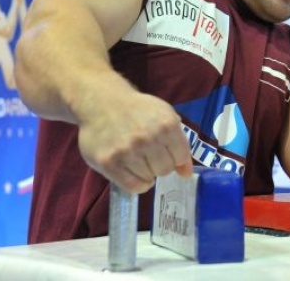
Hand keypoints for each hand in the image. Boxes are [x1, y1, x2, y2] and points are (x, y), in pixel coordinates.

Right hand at [76, 88, 193, 193]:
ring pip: (149, 179)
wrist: (102, 102)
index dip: (176, 158)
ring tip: (137, 158)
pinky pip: (133, 187)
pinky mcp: (109, 163)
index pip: (181, 157)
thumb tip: (186, 174)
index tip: (167, 154)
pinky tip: (133, 171)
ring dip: (146, 172)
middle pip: (165, 170)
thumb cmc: (138, 110)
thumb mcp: (164, 117)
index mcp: (166, 125)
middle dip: (160, 165)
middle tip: (149, 155)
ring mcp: (127, 151)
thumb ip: (179, 143)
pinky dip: (137, 184)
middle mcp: (148, 138)